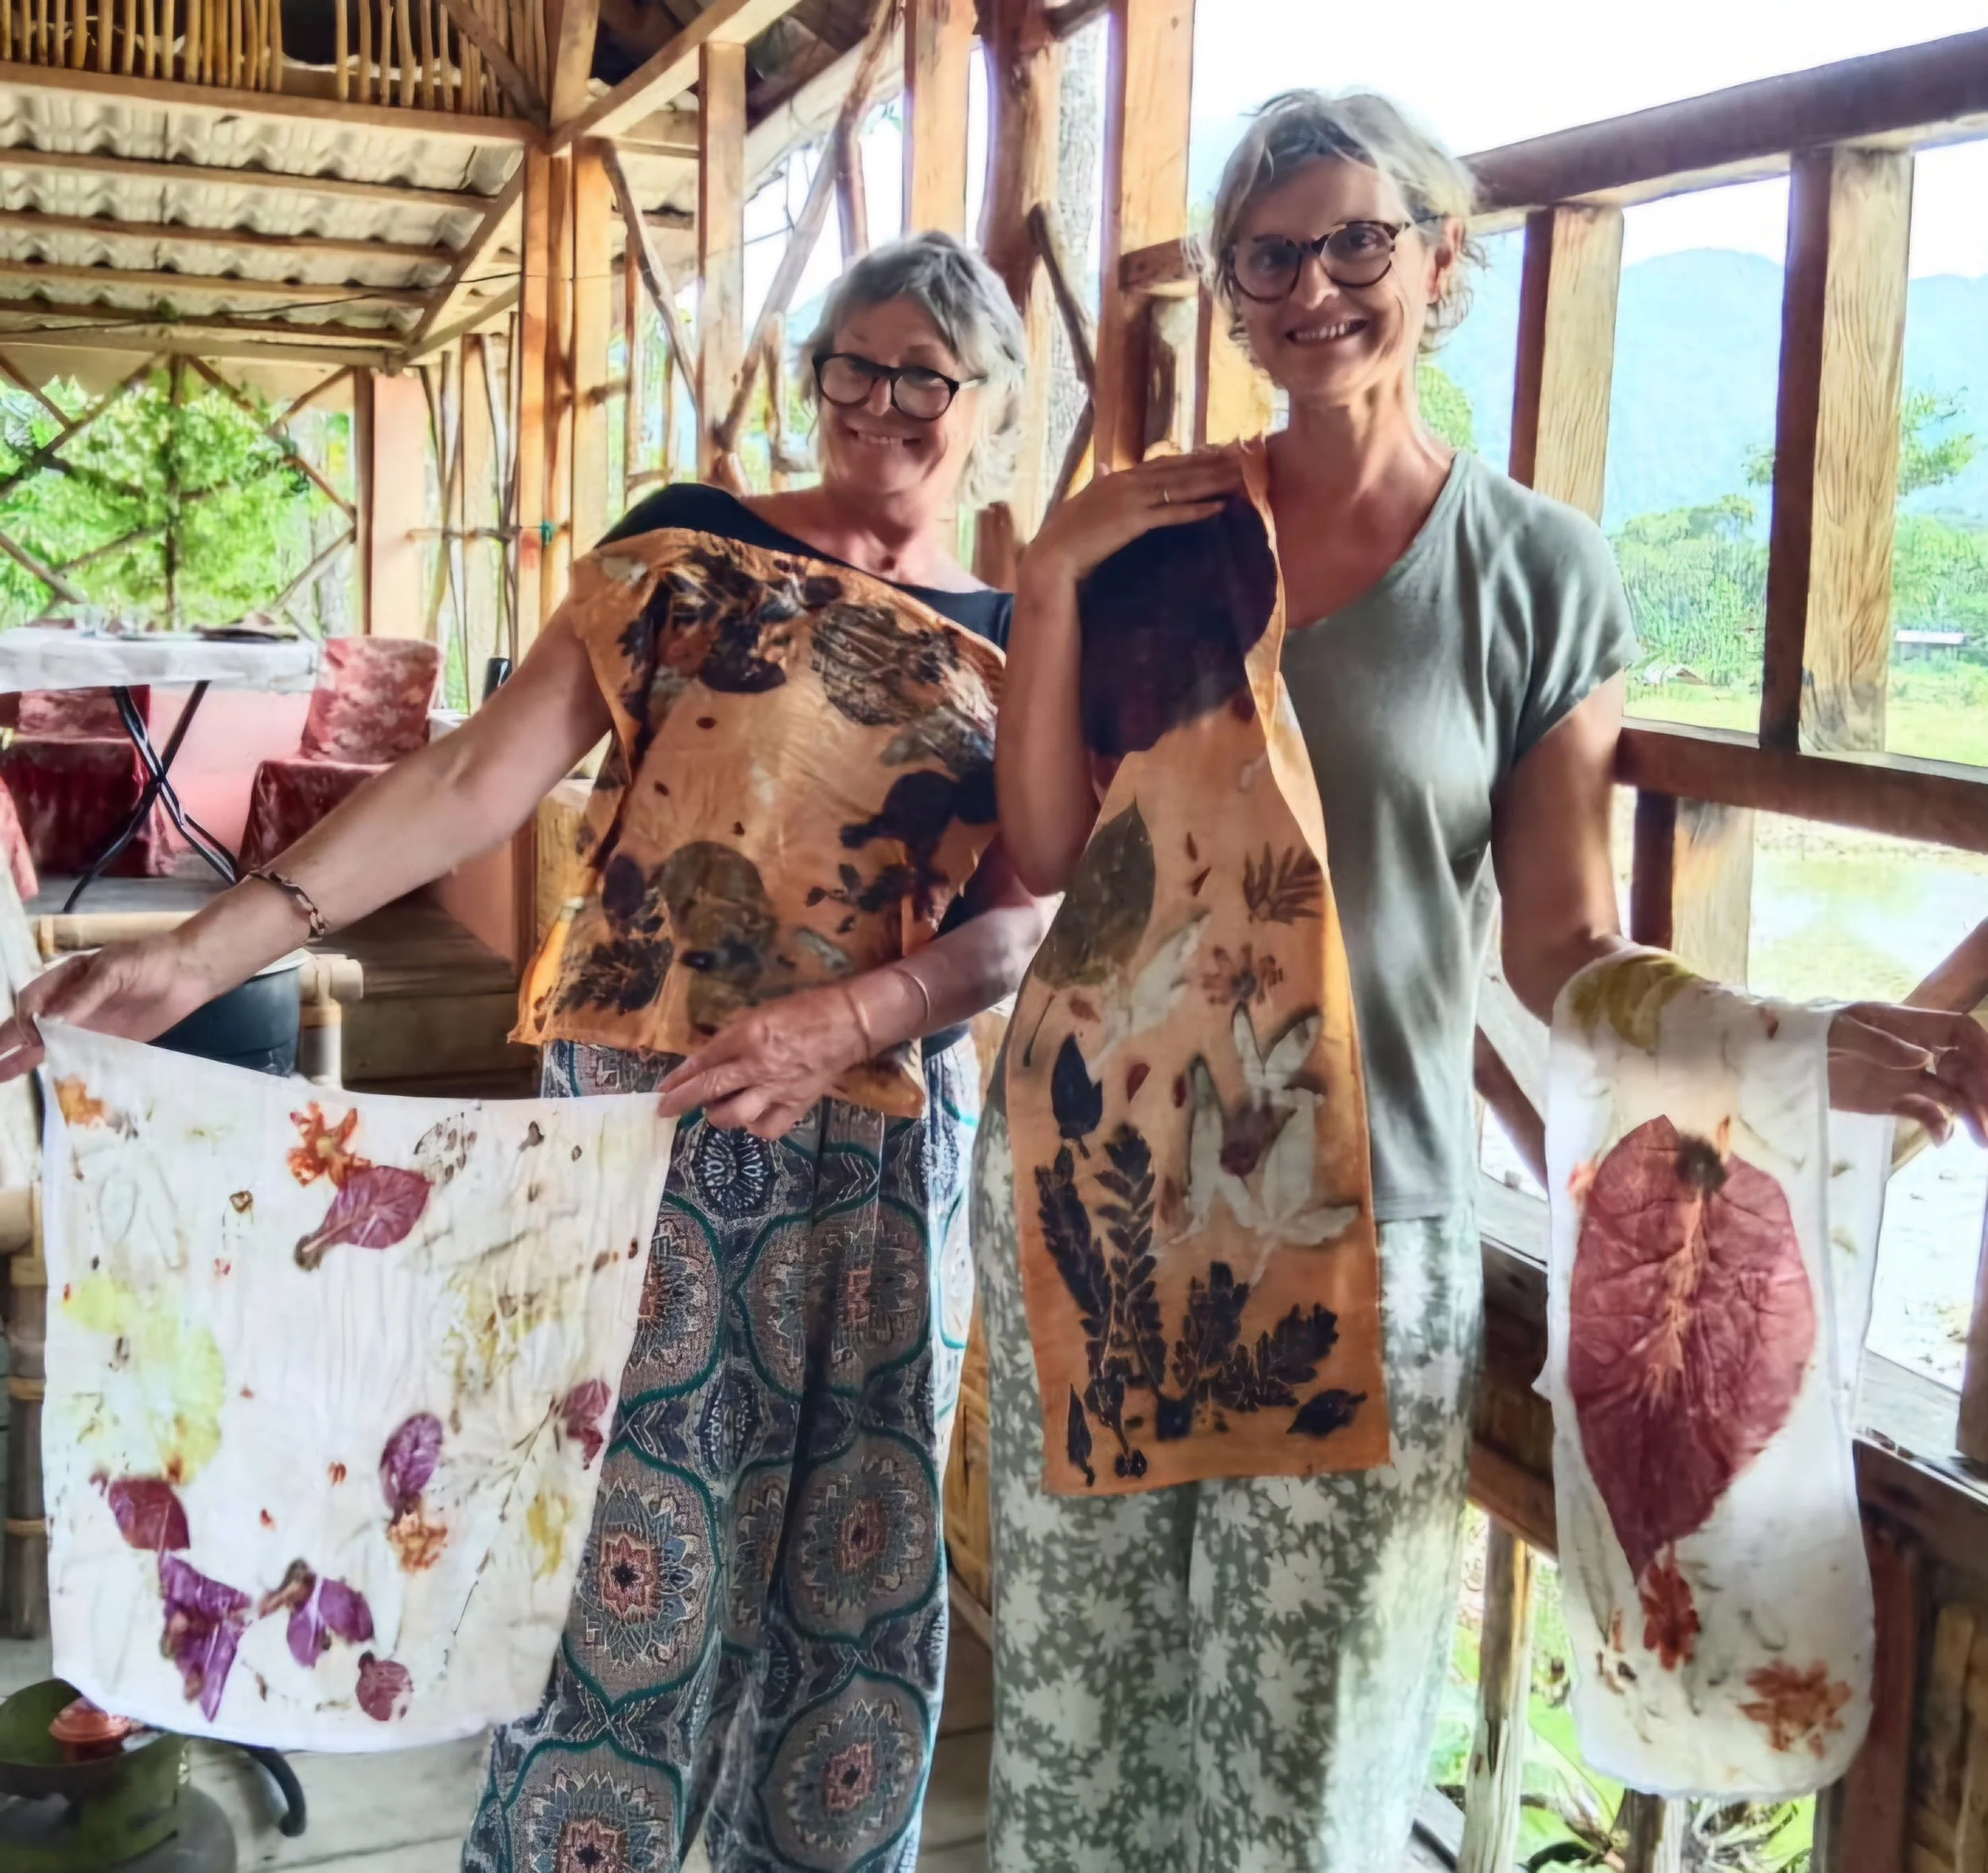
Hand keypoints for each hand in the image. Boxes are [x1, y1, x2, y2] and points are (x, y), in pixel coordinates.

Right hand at [0, 938, 219, 1082]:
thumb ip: (84, 996)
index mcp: (65, 981)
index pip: (31, 1002)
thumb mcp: (113, 970)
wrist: (188, 972)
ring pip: (50, 1045)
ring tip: (0, 1077)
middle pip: (31, 1026)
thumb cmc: (148, 959)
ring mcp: (88, 1026)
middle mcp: (70, 1006)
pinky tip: (50, 1086)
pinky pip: (82, 1058)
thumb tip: (50, 1023)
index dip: (26, 1018)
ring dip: (26, 1060)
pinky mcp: (109, 1042)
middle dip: (7, 1042)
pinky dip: (67, 1071)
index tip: (33, 1034)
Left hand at [655, 984, 872, 1138]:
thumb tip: (708, 1061)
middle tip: (664, 1110)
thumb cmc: (803, 1010)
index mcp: (748, 1035)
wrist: (847, 1024)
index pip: (704, 1060)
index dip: (679, 1076)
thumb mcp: (761, 1014)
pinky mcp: (797, 1105)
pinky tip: (751, 1120)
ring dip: (718, 1116)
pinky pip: (768, 1129)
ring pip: (734, 1115)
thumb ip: (734, 1038)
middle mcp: (758, 1065)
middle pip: (710, 1089)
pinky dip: (754, 1128)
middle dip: (681, 1101)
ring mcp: (778, 1088)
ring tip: (715, 1112)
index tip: (663, 1088)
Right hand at [1021, 447, 1243, 590]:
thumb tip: (1103, 468)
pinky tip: (1219, 508)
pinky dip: (1196, 509)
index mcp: (1118, 476)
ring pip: (1180, 486)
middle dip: (1211, 462)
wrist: (1054, 554)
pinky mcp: (1133, 521)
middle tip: (1240, 456)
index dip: (1192, 457)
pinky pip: (1172, 513)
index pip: (1163, 462)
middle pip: (1178, 469)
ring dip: (1212, 481)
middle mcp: (1127, 481)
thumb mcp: (1087, 502)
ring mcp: (1131, 499)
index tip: (1216, 452)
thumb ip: (1100, 484)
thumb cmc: (1068, 535)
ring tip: (1239, 477)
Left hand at [1828, 1002, 1987, 1144]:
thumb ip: (1880, 1043)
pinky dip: (1939, 1126)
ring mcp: (1907, 1077)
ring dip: (1971, 1113)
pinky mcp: (1893, 1100)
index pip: (1960, 1032)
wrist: (1786, 1055)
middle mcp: (1917, 1051)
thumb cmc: (1815, 1031)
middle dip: (1982, 1090)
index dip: (1982, 1051)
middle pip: (1965, 1067)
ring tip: (1983, 1140)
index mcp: (1909, 1025)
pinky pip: (1926, 1113)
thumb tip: (1924, 1058)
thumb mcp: (1842, 1030)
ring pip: (1952, 1094)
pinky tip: (1942, 1141)